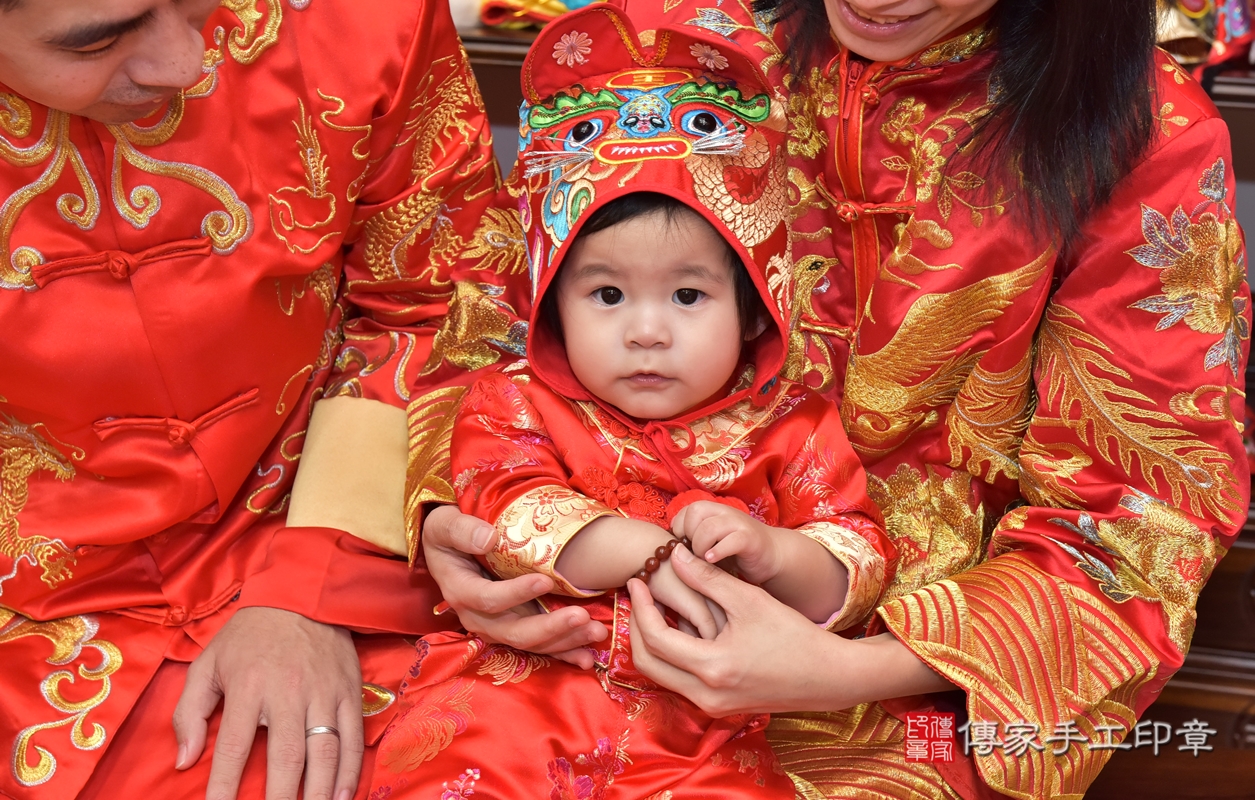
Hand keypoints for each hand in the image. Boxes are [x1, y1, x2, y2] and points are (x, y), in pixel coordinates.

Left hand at [172, 607, 363, 799]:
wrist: (303, 594)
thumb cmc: (249, 635)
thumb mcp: (208, 664)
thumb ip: (189, 712)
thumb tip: (185, 761)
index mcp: (249, 687)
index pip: (235, 748)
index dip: (225, 788)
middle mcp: (289, 692)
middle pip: (287, 757)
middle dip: (281, 799)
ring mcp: (324, 693)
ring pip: (326, 752)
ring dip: (320, 791)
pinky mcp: (349, 691)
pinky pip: (354, 737)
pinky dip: (351, 770)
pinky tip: (343, 796)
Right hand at [422, 505, 607, 668]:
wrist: (448, 551)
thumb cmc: (447, 534)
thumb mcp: (444, 525)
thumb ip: (461, 530)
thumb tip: (488, 539)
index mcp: (461, 591)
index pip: (488, 600)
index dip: (516, 594)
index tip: (546, 580)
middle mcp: (478, 617)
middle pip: (515, 631)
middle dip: (550, 627)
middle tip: (582, 616)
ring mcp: (497, 626)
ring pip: (531, 643)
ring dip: (565, 641)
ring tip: (595, 632)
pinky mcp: (514, 628)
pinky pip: (539, 646)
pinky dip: (563, 652)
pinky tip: (587, 658)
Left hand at [628, 546, 953, 717]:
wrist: (830, 677)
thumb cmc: (794, 635)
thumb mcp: (750, 600)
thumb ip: (708, 578)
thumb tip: (674, 556)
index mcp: (711, 668)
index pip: (655, 638)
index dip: (640, 607)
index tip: (637, 580)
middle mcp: (705, 694)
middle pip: (648, 664)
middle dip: (638, 627)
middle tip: (639, 596)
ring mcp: (712, 705)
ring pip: (663, 675)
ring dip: (654, 642)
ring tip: (656, 607)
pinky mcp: (720, 707)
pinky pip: (682, 681)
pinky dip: (674, 655)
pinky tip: (681, 628)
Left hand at [671, 501, 781, 583]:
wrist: (772, 555)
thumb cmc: (735, 552)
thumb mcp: (710, 544)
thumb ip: (692, 541)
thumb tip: (668, 549)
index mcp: (713, 511)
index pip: (686, 510)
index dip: (680, 529)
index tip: (685, 546)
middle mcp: (724, 512)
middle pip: (695, 512)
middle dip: (689, 535)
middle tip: (694, 554)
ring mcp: (738, 524)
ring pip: (709, 527)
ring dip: (701, 546)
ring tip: (705, 560)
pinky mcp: (750, 539)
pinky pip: (731, 541)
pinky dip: (718, 552)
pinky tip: (713, 561)